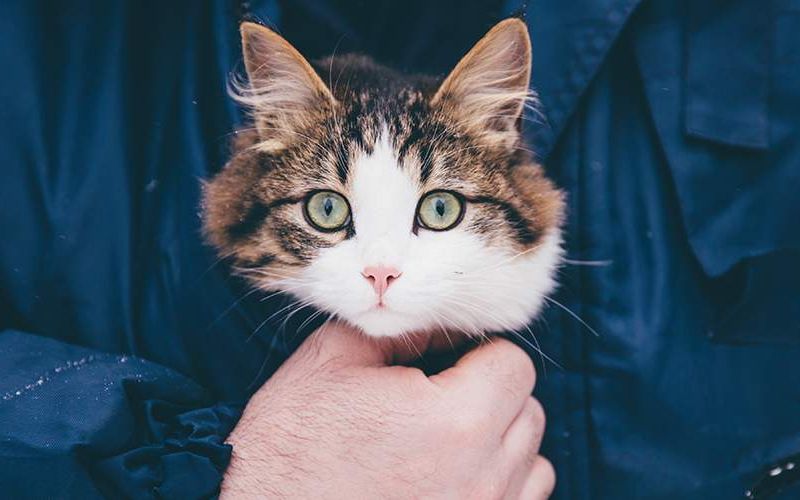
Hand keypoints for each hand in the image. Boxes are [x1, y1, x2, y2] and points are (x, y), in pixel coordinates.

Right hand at [221, 322, 554, 498]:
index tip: (448, 358)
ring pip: (532, 464)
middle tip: (440, 393)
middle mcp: (480, 479)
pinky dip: (498, 484)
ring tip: (447, 439)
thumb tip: (438, 321)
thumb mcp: (333, 361)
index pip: (514, 365)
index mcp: (454, 421)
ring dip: (502, 442)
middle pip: (527, 412)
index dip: (480, 350)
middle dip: (492, 391)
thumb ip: (399, 329)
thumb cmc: (288, 445)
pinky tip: (450, 476)